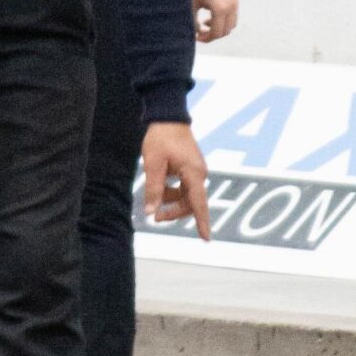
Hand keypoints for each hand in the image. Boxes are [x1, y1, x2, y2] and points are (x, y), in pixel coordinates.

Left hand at [141, 120, 210, 240]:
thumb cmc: (161, 138)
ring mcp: (197, 171)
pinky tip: (160, 187)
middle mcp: (199, 174)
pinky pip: (185, 187)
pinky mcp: (192, 168)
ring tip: (154, 198)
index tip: (206, 238)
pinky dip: (172, 191)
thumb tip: (150, 212)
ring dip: (171, 201)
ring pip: (187, 196)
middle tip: (154, 216)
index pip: (199, 203)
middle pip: (190, 203)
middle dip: (174, 211)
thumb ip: (153, 189)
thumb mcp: (153, 164)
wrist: (168, 117)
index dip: (202, 222)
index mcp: (193, 173)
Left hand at [193, 0, 238, 43]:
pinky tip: (210, 11)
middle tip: (200, 32)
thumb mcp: (191, 4)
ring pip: (232, 23)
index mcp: (220, 9)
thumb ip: (192, 22)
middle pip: (226, 31)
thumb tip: (194, 35)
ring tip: (205, 21)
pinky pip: (233, 12)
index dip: (206, 38)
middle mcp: (231, 5)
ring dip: (220, 26)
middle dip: (213, 34)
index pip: (216, 33)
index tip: (195, 37)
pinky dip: (224, 17)